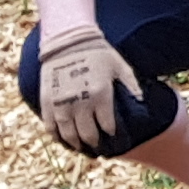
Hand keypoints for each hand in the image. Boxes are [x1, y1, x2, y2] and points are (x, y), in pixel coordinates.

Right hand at [32, 23, 145, 155]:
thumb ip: (132, 85)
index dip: (110, 132)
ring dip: (75, 143)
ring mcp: (61, 103)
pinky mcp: (47, 101)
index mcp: (101, 94)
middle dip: (94, 142)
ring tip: (82, 147)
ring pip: (68, 134)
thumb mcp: (120, 66)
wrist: (68, 41)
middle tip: (98, 146)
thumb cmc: (98, 53)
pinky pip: (50, 126)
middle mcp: (81, 102)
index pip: (106, 124)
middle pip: (87, 133)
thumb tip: (141, 102)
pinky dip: (56, 136)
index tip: (112, 135)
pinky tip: (62, 139)